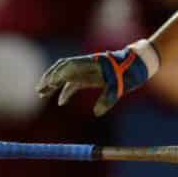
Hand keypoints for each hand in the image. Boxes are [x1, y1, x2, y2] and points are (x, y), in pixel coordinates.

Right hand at [36, 39, 159, 115]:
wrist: (138, 64)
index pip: (69, 67)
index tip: (47, 85)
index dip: (57, 74)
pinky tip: (60, 101)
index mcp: (92, 64)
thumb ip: (108, 98)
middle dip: (49, 78)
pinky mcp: (90, 76)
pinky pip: (74, 82)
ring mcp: (88, 70)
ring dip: (54, 83)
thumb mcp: (120, 87)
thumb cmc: (130, 73)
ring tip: (42, 94)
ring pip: (65, 75)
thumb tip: (97, 113)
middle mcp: (87, 65)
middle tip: (39, 90)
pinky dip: (66, 90)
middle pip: (62, 68)